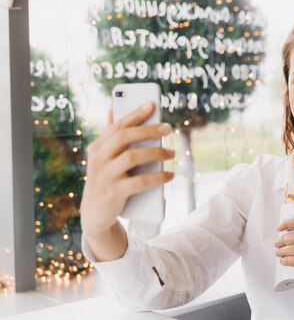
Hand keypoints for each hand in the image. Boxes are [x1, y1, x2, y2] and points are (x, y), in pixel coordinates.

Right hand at [80, 102, 174, 235]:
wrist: (95, 214)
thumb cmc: (106, 180)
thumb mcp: (105, 158)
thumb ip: (111, 136)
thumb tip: (113, 109)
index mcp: (98, 147)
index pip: (117, 126)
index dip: (135, 114)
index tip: (152, 104)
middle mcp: (98, 159)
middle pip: (124, 137)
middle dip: (148, 130)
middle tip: (168, 128)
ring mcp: (105, 176)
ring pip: (132, 157)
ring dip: (156, 153)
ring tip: (172, 153)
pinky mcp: (114, 192)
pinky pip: (139, 182)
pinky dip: (158, 177)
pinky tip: (170, 175)